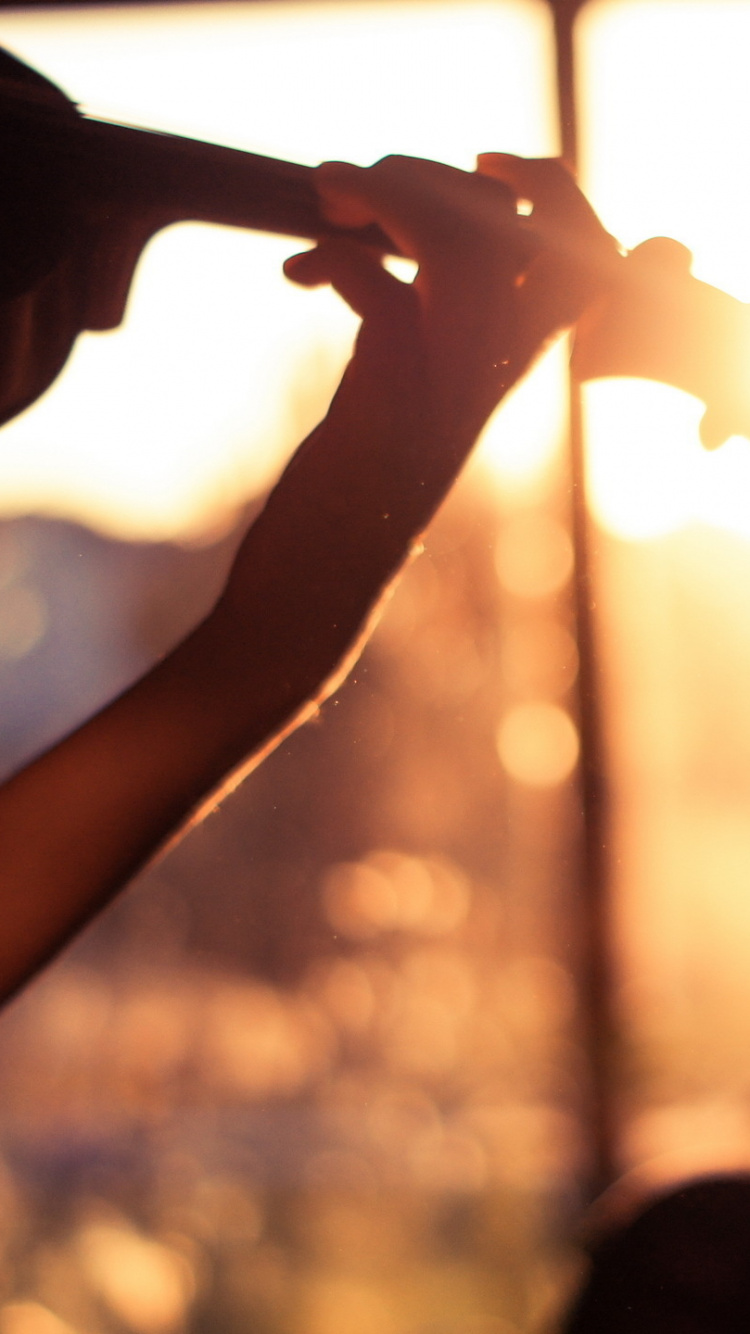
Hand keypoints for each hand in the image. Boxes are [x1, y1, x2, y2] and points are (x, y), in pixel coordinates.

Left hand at [284, 153, 621, 440]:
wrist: (352, 518)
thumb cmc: (388, 430)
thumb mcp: (440, 347)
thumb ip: (457, 278)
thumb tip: (430, 183)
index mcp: (527, 342)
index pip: (585, 241)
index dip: (546, 186)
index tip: (484, 163)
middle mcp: (506, 351)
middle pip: (500, 216)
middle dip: (420, 174)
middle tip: (354, 188)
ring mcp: (456, 361)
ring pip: (453, 233)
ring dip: (382, 191)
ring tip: (330, 199)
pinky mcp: (397, 371)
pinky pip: (365, 272)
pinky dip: (324, 256)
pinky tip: (297, 273)